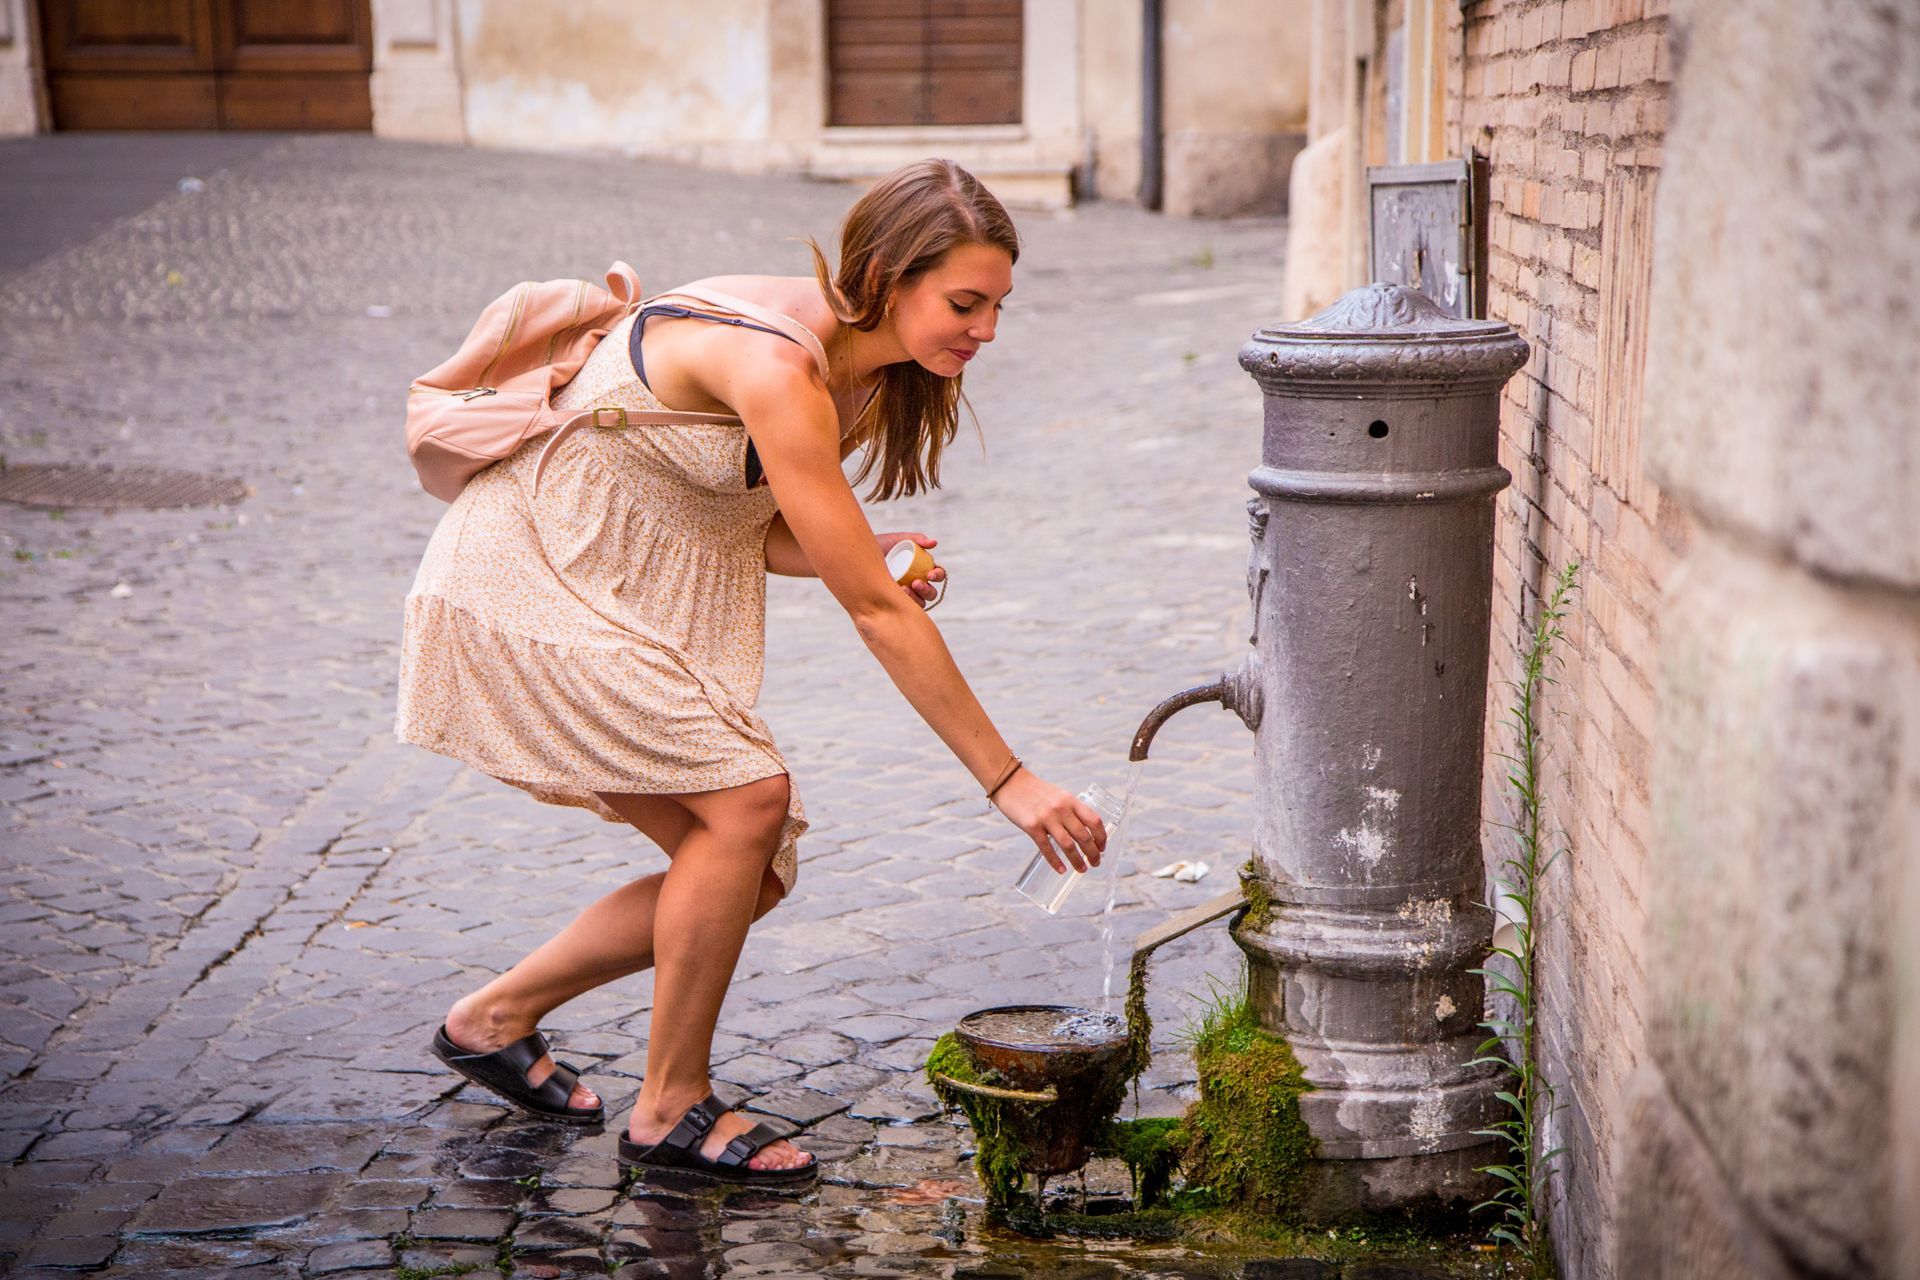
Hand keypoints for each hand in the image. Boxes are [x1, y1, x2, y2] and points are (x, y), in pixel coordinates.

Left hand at [875, 531, 945, 608]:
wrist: (858, 556)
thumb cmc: (881, 546)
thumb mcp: (897, 540)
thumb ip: (916, 539)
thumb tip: (934, 542)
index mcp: (922, 569)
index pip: (938, 575)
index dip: (938, 575)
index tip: (930, 574)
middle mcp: (917, 584)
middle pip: (931, 593)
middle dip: (927, 590)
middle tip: (916, 583)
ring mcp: (907, 595)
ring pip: (921, 603)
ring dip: (916, 598)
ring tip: (903, 589)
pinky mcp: (895, 603)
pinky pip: (906, 609)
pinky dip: (904, 604)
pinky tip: (896, 595)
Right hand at [990, 769, 1107, 873]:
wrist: (1010, 782)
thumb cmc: (1036, 791)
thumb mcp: (1058, 796)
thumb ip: (1070, 810)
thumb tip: (1084, 832)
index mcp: (1071, 800)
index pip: (1094, 821)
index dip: (1101, 837)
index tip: (1102, 847)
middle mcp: (1061, 809)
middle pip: (1083, 836)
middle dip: (1093, 853)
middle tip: (1095, 863)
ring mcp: (1046, 818)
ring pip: (1068, 845)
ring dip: (1077, 861)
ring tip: (1082, 869)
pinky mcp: (1031, 826)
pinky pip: (1046, 848)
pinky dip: (1055, 862)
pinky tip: (1061, 870)